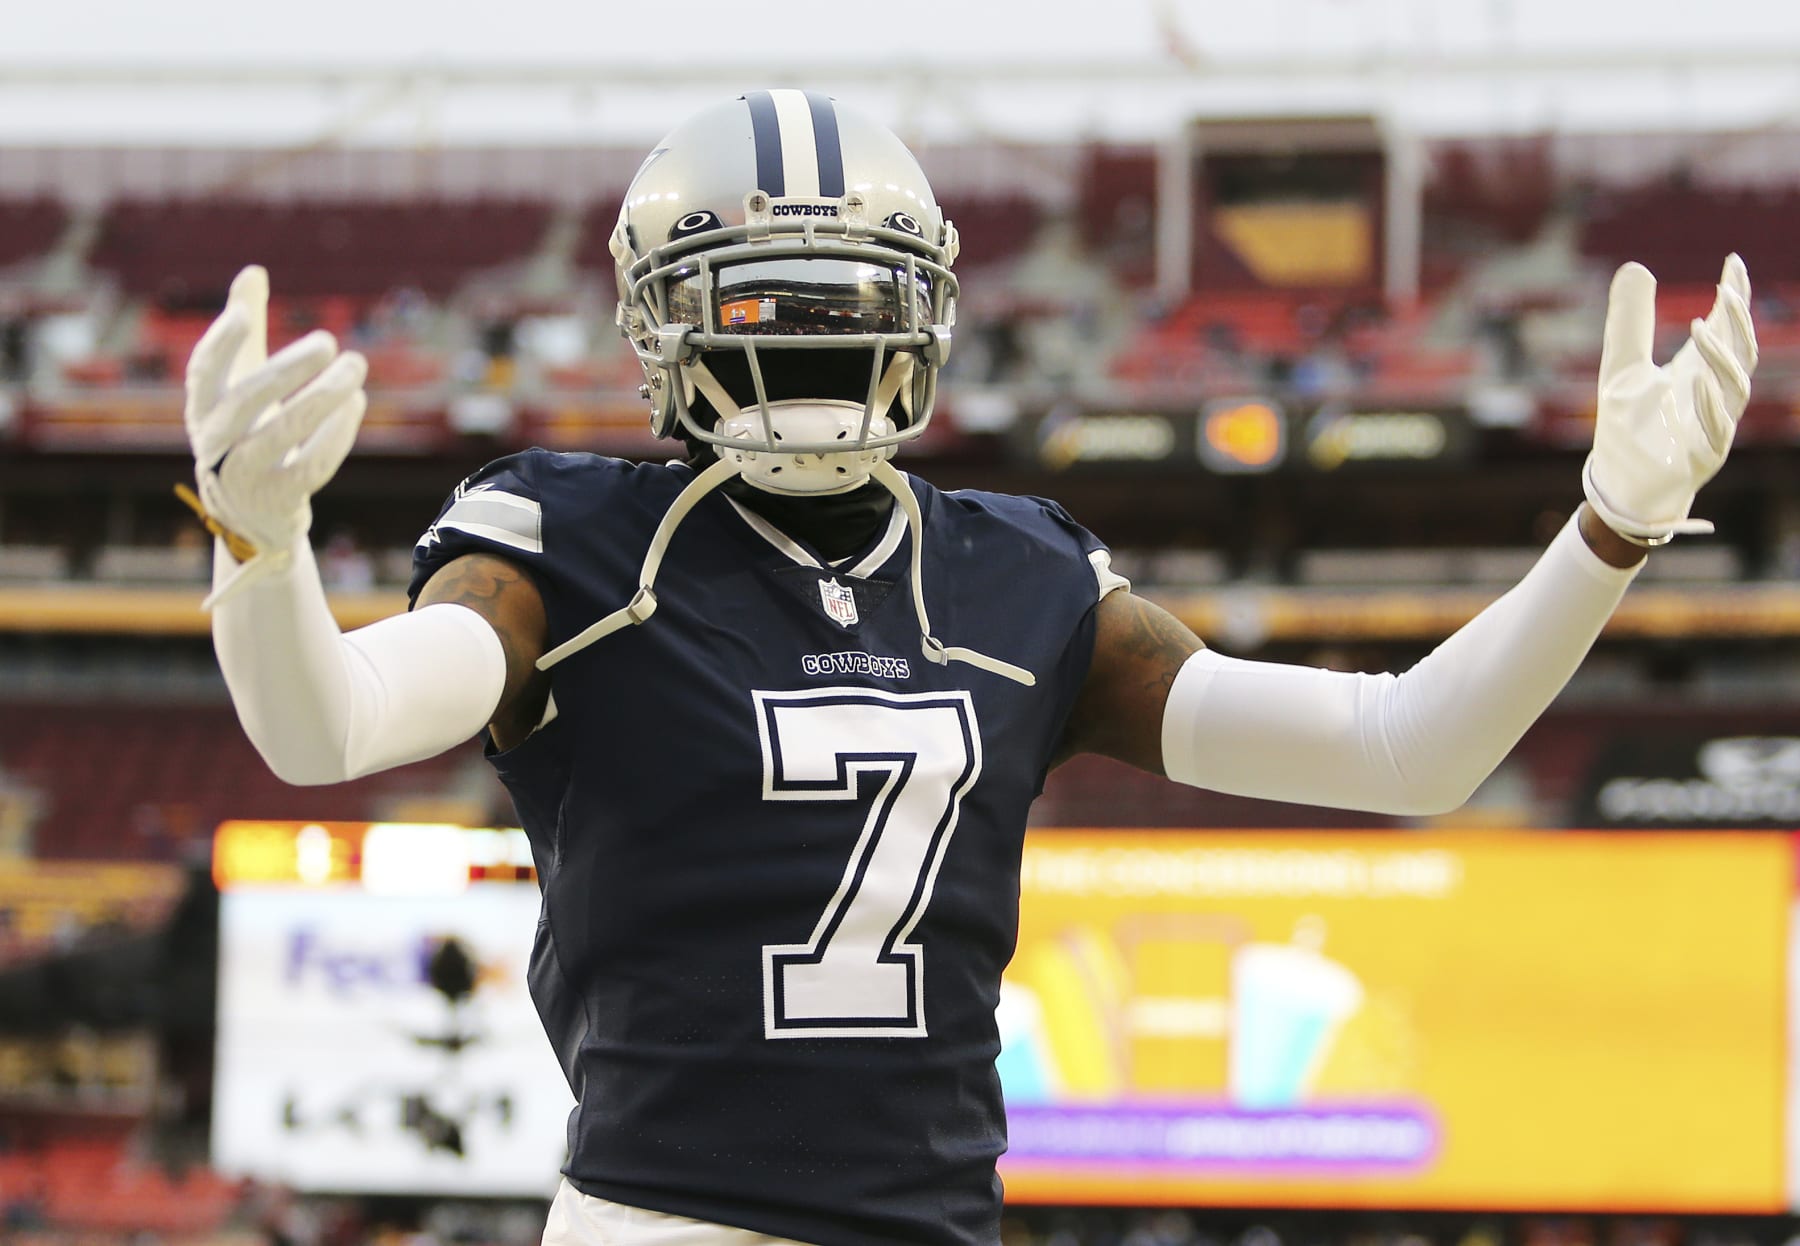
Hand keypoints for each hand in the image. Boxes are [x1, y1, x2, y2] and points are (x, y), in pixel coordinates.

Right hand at [184, 265, 367, 606]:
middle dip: (290, 369)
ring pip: (284, 434)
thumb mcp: (240, 383)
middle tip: (329, 340)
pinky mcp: (278, 499)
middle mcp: (215, 441)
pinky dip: (336, 433)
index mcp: (202, 408)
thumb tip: (252, 270)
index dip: (221, 343)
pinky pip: (311, 465)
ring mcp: (244, 475)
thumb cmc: (246, 431)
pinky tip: (358, 402)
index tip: (247, 315)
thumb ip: (244, 330)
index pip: (203, 372)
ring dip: (324, 398)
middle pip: (249, 401)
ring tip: (356, 365)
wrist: (252, 514)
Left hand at [1582, 254, 1757, 544]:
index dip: (1733, 296)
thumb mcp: (1622, 368)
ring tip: (1700, 326)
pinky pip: (1717, 429)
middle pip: (1740, 350)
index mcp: (1697, 369)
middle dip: (1737, 320)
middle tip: (1726, 288)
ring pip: (1735, 386)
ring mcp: (1714, 423)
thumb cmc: (1628, 427)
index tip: (1732, 262)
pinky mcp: (1704, 454)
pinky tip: (1696, 382)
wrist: (1621, 482)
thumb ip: (1629, 323)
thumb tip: (1635, 266)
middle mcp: (1713, 392)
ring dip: (1721, 356)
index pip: (1725, 327)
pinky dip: (1709, 405)